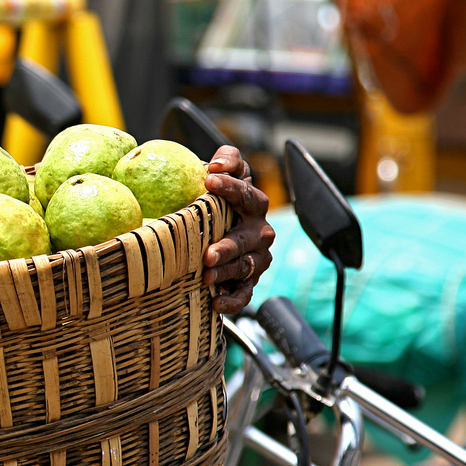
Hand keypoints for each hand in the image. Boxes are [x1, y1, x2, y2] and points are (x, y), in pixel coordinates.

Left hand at [202, 146, 274, 314]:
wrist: (215, 232)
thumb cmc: (215, 200)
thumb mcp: (218, 175)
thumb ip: (224, 162)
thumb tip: (215, 165)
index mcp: (252, 202)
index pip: (246, 191)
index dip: (229, 185)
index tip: (208, 180)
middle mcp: (259, 230)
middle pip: (249, 237)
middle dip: (229, 245)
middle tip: (209, 253)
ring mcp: (257, 256)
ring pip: (246, 266)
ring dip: (227, 272)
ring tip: (206, 276)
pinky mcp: (250, 280)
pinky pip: (245, 293)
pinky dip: (232, 300)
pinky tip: (216, 303)